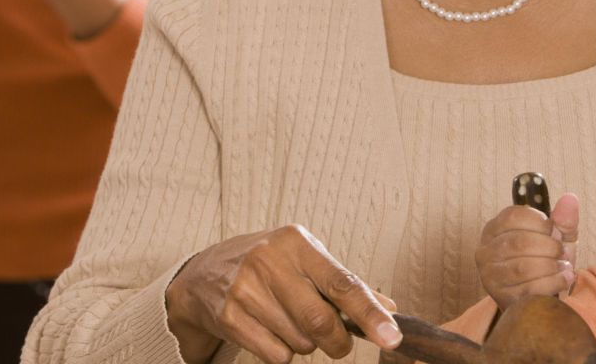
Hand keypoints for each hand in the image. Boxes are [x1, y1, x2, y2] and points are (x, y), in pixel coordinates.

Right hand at [164, 224, 401, 363]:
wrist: (204, 274)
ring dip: (307, 343)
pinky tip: (270, 330)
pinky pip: (277, 355)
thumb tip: (389, 308)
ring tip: (289, 321)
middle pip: (321, 322)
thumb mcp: (307, 260)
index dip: (370, 313)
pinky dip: (283, 352)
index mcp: (296, 242)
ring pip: (301, 342)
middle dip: (338, 342)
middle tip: (338, 342)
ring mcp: (246, 290)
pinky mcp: (229, 317)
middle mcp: (270, 262)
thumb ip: (346, 283)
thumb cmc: (269, 264)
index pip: (342, 283)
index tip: (391, 336)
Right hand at [474, 192, 579, 308]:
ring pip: (524, 267)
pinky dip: (554, 282)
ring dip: (552, 266)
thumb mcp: (556, 238)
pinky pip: (530, 289)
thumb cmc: (544, 261)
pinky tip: (565, 278)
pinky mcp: (501, 297)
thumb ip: (563, 220)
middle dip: (550, 247)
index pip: (513, 216)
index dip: (541, 223)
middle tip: (563, 253)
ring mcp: (490, 275)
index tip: (555, 231)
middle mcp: (485, 250)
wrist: (538, 299)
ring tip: (565, 266)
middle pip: (520, 242)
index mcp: (494, 228)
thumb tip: (570, 199)